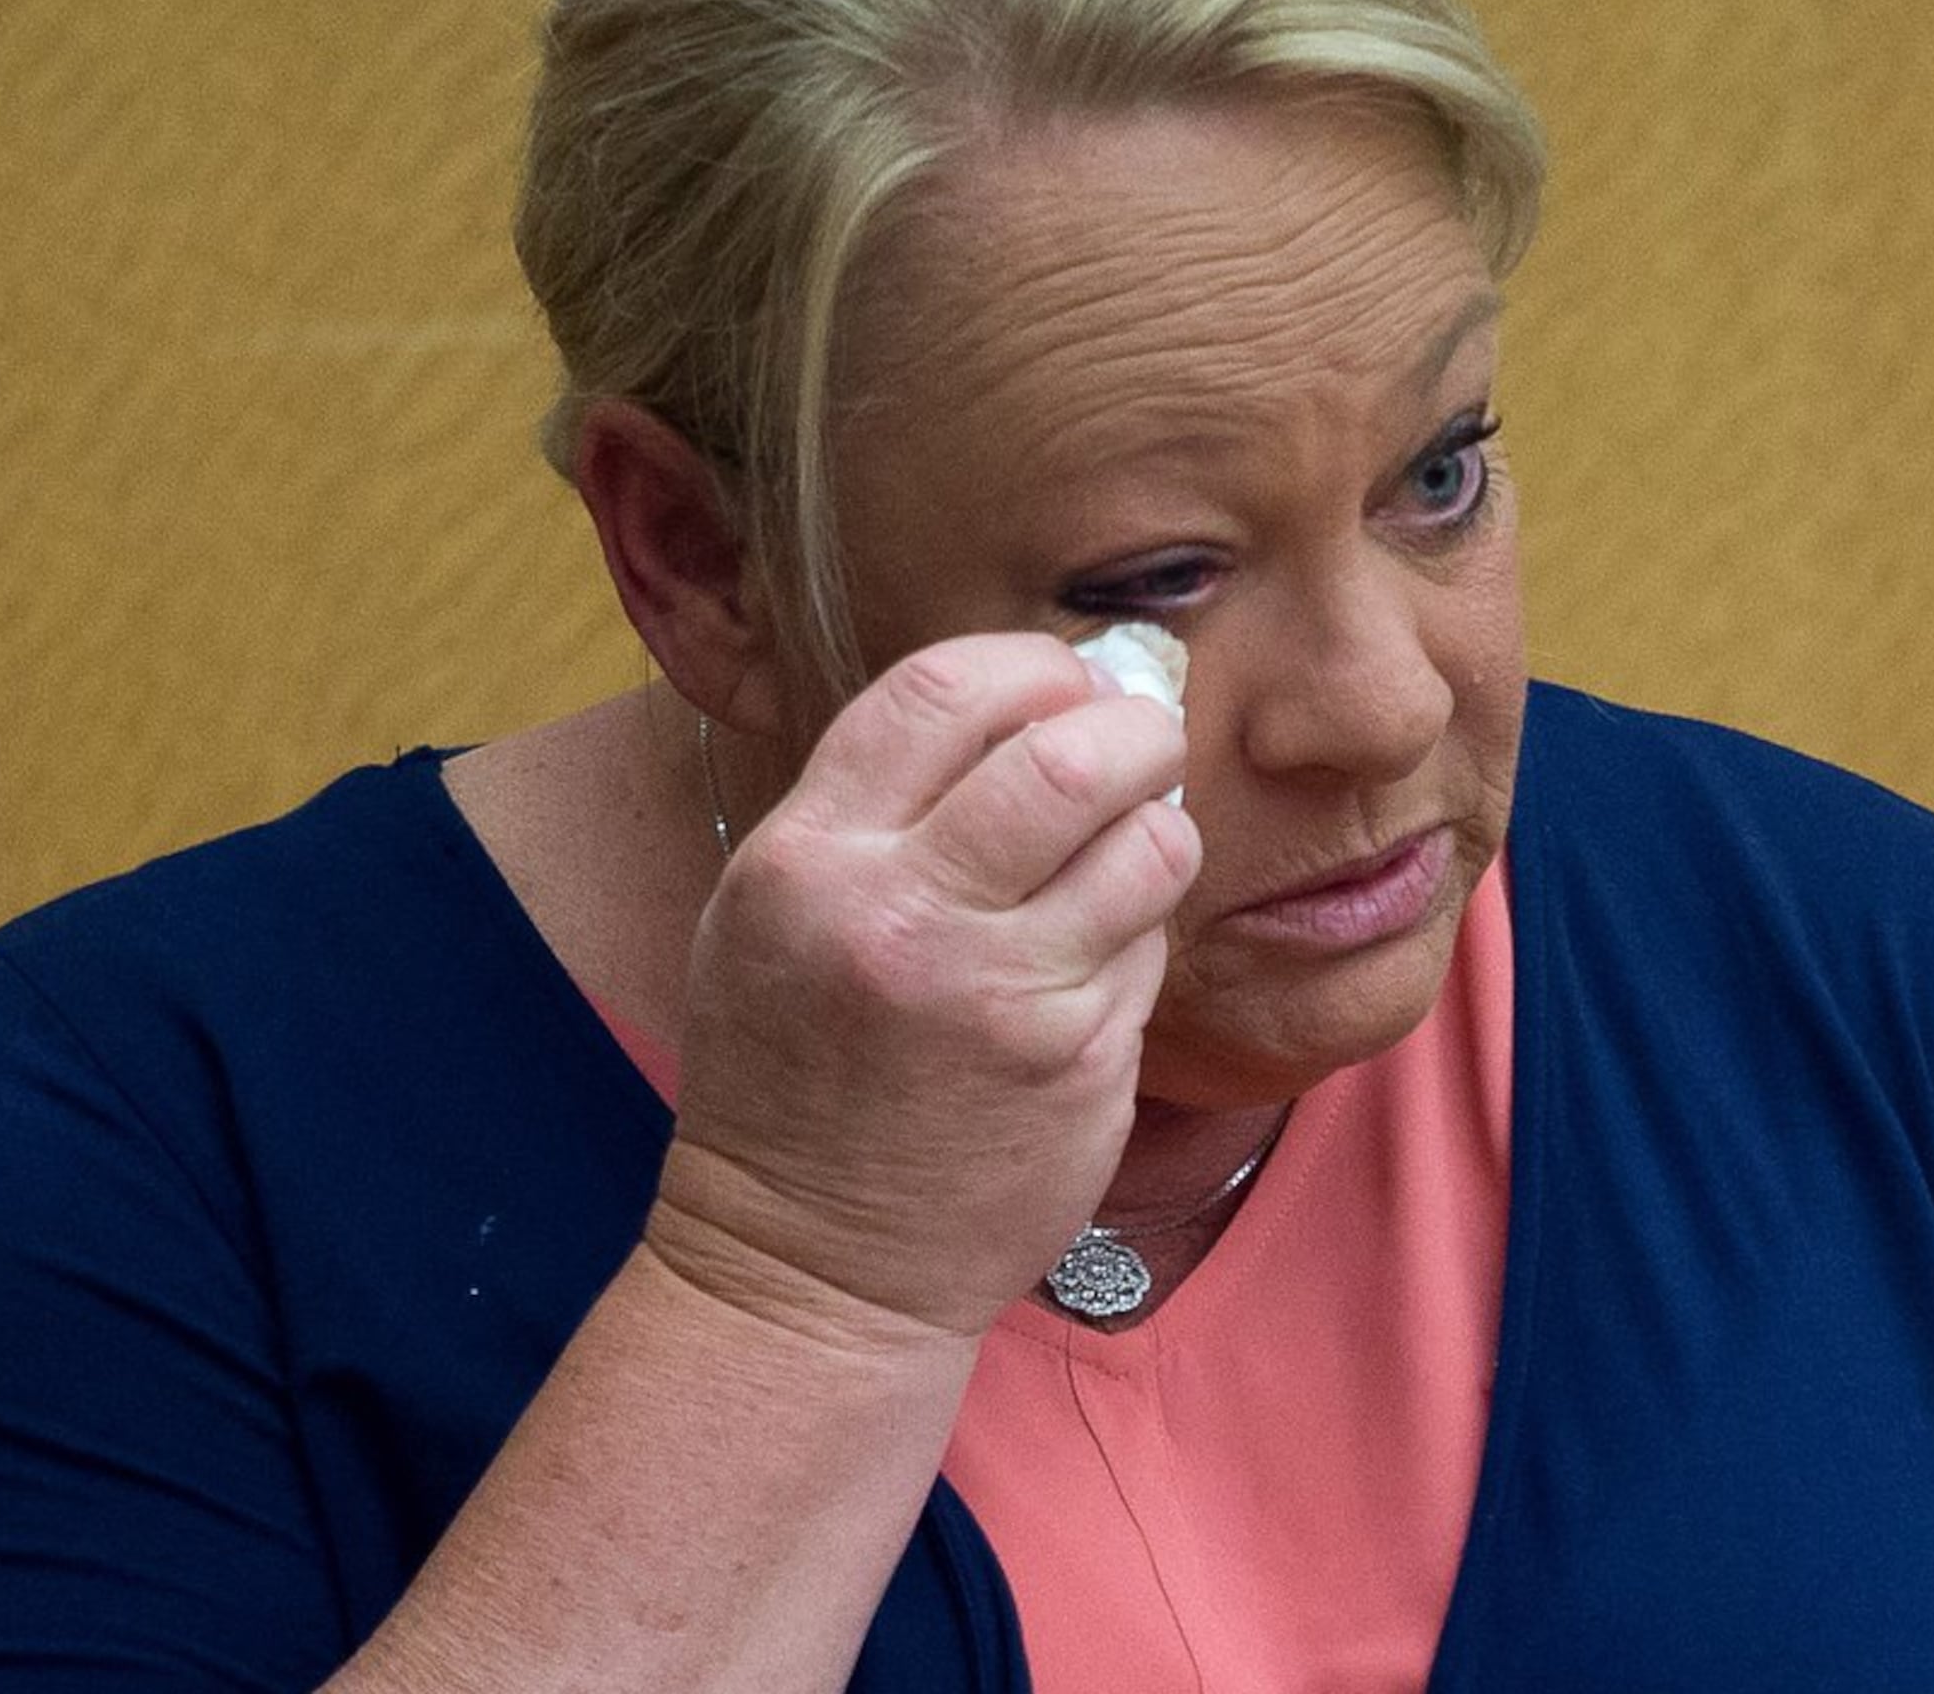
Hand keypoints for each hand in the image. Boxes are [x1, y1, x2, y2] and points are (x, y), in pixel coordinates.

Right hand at [644, 632, 1199, 1346]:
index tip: (1066, 687)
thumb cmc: (796, 1079)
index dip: (1031, 666)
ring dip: (1160, 832)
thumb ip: (878, 809)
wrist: (810, 1267)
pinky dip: (1140, 937)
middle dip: (1133, 729)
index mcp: (809, 859)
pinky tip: (1094, 968)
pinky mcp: (1077, 1062)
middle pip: (1069, 753)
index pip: (940, 689)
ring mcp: (998, 993)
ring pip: (1146, 845)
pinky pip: (1148, 948)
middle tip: (1143, 747)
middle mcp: (900, 915)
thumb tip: (1034, 699)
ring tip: (1130, 855)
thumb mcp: (774, 917)